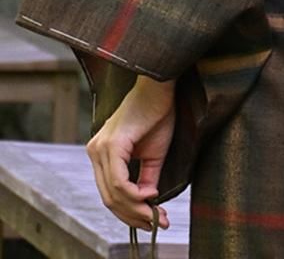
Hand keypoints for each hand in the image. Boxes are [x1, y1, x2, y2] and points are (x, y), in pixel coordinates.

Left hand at [86, 74, 176, 230]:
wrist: (161, 86)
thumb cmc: (157, 114)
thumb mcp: (153, 154)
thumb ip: (146, 179)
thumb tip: (148, 202)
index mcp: (101, 153)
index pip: (109, 193)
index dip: (130, 212)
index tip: (153, 220)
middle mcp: (95, 151)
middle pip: (109, 198)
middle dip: (133, 216)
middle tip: (156, 224)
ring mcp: (100, 148)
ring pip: (113, 193)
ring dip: (136, 209)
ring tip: (156, 213)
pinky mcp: (112, 145)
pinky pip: (119, 181)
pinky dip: (134, 194)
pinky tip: (151, 194)